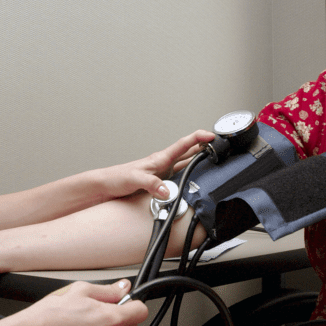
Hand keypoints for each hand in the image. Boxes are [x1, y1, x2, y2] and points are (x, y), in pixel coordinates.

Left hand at [97, 130, 214, 200]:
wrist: (104, 187)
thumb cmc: (116, 178)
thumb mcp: (134, 180)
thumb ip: (150, 184)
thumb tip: (166, 190)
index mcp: (159, 159)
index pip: (183, 144)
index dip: (198, 138)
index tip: (212, 135)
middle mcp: (163, 164)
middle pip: (189, 152)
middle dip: (205, 147)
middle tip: (220, 146)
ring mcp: (162, 173)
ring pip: (186, 163)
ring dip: (199, 160)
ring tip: (214, 160)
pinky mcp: (160, 183)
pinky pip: (180, 177)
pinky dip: (191, 176)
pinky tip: (195, 181)